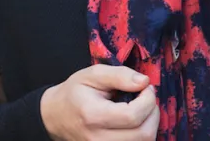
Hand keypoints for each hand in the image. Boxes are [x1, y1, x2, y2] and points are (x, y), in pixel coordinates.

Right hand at [40, 65, 157, 140]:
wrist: (56, 116)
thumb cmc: (74, 93)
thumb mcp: (92, 75)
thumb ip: (119, 75)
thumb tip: (144, 82)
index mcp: (93, 115)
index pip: (133, 116)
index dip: (148, 100)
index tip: (146, 87)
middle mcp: (98, 139)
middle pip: (143, 134)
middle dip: (153, 113)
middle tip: (147, 98)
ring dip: (150, 124)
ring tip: (141, 109)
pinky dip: (142, 134)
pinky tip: (136, 122)